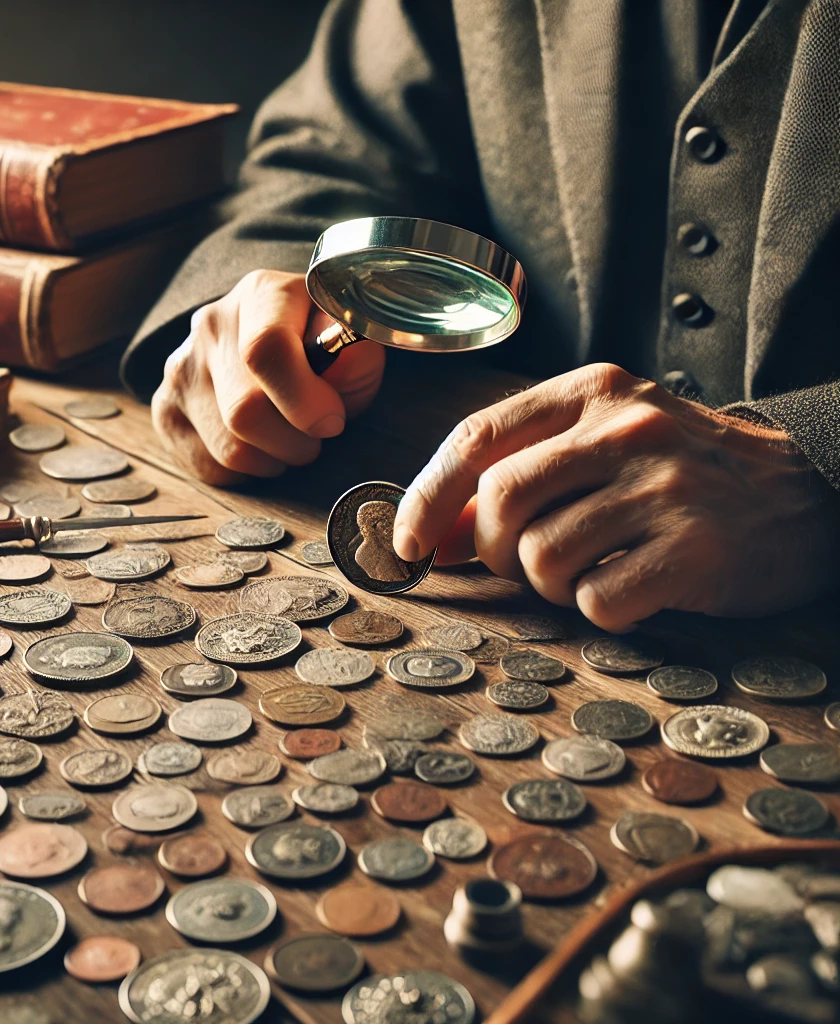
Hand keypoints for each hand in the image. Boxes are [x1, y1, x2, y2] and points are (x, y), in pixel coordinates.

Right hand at [151, 270, 385, 484]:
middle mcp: (211, 326)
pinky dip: (245, 471)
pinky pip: (209, 466)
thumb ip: (357, 356)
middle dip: (295, 441)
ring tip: (288, 439)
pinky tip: (259, 446)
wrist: (269, 346)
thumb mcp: (351, 345)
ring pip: (229, 447)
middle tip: (314, 436)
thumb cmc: (319, 350)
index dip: (304, 400)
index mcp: (262, 294)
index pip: (266, 349)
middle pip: (246, 410)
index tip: (332, 421)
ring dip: (273, 459)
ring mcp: (181, 368)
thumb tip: (347, 365)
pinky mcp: (166, 409)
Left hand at [393, 363, 839, 630]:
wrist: (805, 492)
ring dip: (548, 583)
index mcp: (592, 393)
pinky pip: (596, 600)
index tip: (407, 543)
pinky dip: (597, 610)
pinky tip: (630, 590)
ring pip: (542, 556)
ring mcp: (663, 488)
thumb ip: (523, 474)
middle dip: (491, 547)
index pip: (475, 438)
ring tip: (590, 570)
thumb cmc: (683, 470)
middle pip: (500, 500)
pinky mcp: (693, 549)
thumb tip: (438, 534)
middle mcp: (626, 430)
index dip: (425, 496)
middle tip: (521, 560)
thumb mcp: (603, 445)